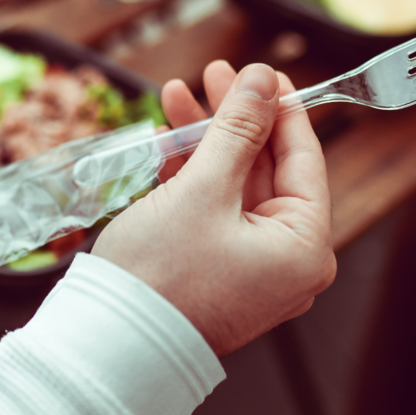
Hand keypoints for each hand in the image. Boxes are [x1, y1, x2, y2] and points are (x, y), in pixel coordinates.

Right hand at [92, 62, 334, 355]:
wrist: (111, 344)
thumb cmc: (162, 276)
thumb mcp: (203, 188)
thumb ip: (236, 129)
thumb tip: (260, 81)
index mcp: (304, 247)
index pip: (304, 158)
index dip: (281, 106)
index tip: (260, 70)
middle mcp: (287, 261)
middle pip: (266, 168)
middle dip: (233, 119)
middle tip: (213, 75)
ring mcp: (251, 269)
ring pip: (234, 185)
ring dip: (205, 141)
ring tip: (175, 98)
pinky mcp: (217, 272)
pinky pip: (213, 211)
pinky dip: (192, 176)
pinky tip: (166, 140)